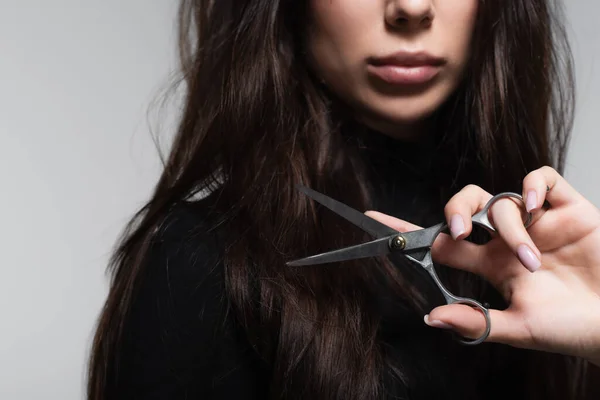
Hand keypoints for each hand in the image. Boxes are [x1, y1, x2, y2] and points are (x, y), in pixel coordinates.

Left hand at [366, 166, 599, 364]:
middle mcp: (506, 239)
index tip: (376, 218)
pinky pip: (541, 178)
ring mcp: (536, 222)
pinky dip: (533, 184)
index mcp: (490, 265)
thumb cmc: (571, 329)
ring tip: (529, 261)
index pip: (441, 242)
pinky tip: (536, 205)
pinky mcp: (567, 208)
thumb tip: (430, 316)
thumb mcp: (519, 328)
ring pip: (500, 200)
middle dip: (454, 211)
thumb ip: (475, 322)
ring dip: (508, 229)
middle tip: (458, 233)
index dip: (410, 230)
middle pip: (464, 206)